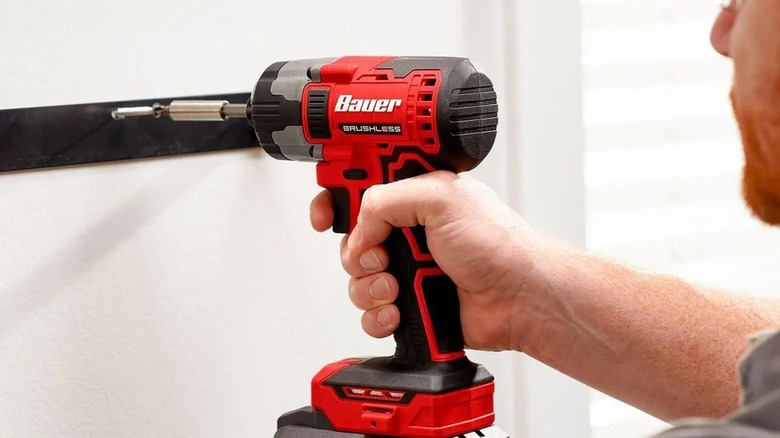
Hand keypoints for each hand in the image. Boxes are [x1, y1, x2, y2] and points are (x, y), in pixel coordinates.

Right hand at [310, 171, 540, 351]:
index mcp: (414, 197)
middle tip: (382, 255)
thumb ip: (387, 199)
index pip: (359, 190)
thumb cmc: (498, 245)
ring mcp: (407, 269)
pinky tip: (400, 309)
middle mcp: (408, 232)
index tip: (326, 217)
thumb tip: (360, 225)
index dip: (335, 201)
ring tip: (396, 285)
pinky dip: (378, 315)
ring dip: (369, 286)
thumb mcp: (441, 199)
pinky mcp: (409, 304)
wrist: (518, 298)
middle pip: (351, 240)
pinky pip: (370, 313)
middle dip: (357, 252)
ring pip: (357, 280)